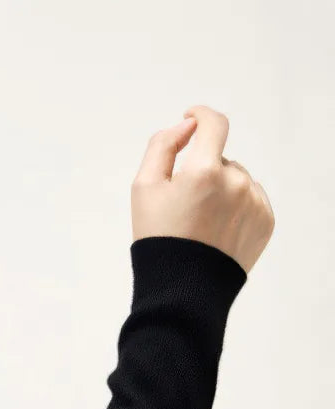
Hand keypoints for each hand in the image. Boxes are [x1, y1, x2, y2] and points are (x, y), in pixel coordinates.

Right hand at [131, 105, 273, 273]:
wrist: (182, 291)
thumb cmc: (158, 239)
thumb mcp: (143, 190)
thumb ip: (162, 146)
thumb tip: (186, 126)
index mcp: (203, 171)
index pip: (213, 124)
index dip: (200, 117)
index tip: (191, 119)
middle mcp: (235, 182)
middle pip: (220, 160)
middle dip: (202, 173)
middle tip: (182, 207)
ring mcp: (254, 202)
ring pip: (237, 180)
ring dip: (220, 190)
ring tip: (200, 224)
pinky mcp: (265, 221)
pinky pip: (251, 201)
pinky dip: (235, 208)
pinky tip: (216, 231)